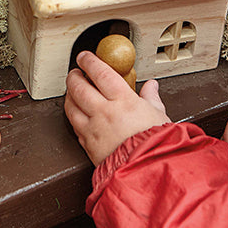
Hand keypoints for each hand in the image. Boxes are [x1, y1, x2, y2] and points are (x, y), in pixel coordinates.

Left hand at [64, 50, 169, 165]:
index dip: (89, 61)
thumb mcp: (159, 115)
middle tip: (75, 72)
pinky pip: (74, 125)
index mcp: (123, 100)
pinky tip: (77, 113)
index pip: (100, 72)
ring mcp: (93, 128)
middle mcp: (104, 112)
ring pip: (70, 106)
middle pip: (78, 87)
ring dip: (69, 95)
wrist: (147, 171)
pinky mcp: (87, 144)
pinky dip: (73, 116)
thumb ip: (151, 98)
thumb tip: (151, 86)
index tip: (85, 56)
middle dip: (73, 76)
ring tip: (73, 91)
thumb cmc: (156, 144)